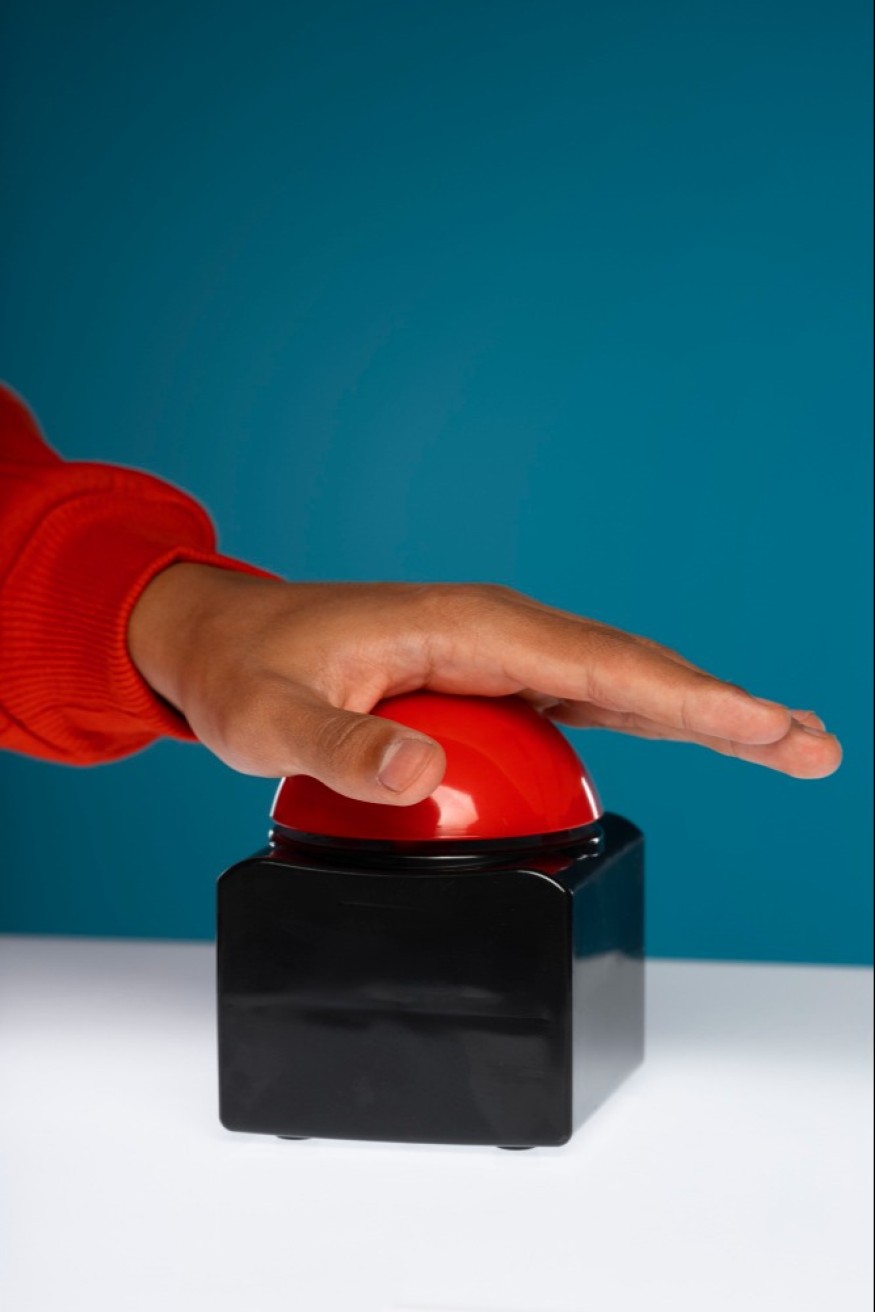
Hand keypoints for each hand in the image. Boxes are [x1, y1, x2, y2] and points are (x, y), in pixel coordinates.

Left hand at [128, 568, 841, 802]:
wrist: (221, 643)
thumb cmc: (246, 670)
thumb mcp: (268, 718)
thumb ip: (340, 746)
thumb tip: (419, 772)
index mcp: (468, 627)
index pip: (598, 664)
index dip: (685, 698)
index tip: (760, 724)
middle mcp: (498, 633)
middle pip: (635, 669)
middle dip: (726, 708)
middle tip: (813, 745)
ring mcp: (500, 656)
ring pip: (622, 684)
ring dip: (703, 713)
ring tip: (785, 744)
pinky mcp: (493, 684)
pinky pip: (585, 703)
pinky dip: (647, 721)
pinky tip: (690, 740)